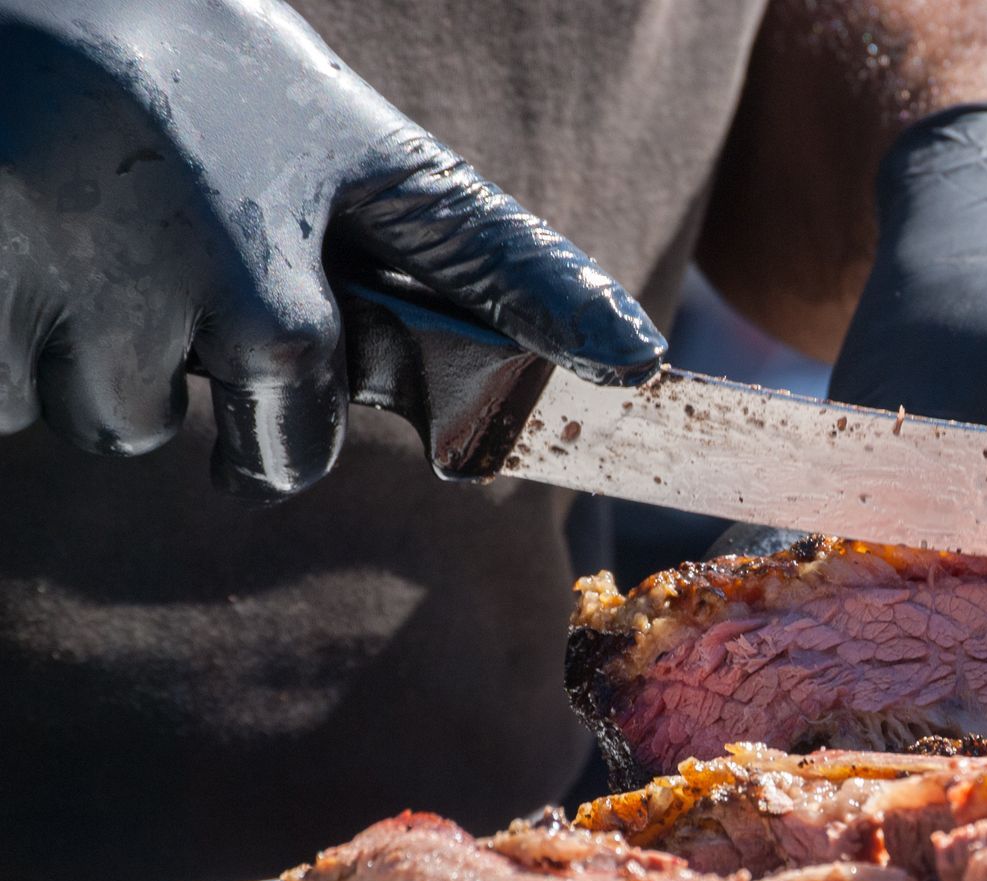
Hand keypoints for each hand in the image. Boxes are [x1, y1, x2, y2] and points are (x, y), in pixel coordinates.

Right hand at [0, 0, 663, 498]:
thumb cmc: (104, 45)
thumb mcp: (245, 90)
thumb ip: (334, 216)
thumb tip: (394, 347)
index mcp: (301, 137)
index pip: (466, 236)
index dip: (549, 302)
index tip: (634, 358)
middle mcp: (226, 214)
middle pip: (282, 438)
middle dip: (240, 422)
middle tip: (160, 288)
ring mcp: (103, 265)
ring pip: (122, 422)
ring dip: (85, 360)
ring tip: (46, 219)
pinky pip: (11, 402)